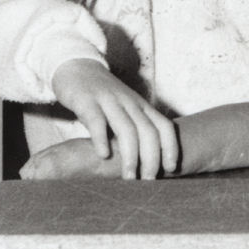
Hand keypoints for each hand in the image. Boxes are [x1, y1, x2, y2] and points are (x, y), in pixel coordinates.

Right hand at [50, 58, 178, 178]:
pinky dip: (101, 139)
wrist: (77, 67)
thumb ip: (136, 128)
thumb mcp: (126, 109)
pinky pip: (97, 121)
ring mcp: (109, 101)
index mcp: (142, 106)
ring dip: (130, 155)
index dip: (171, 148)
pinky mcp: (86, 101)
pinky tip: (103, 155)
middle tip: (148, 181)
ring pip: (126, 129)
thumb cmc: (104, 96)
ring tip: (129, 177)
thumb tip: (148, 161)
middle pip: (148, 132)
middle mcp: (130, 103)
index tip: (171, 169)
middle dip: (151, 158)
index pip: (165, 126)